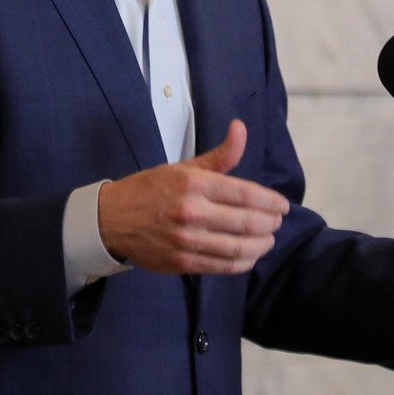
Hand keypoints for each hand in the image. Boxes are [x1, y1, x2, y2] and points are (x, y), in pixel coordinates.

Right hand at [96, 119, 289, 274]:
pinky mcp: (182, 263)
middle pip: (248, 223)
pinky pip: (223, 266)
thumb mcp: (184, 166)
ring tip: (268, 240)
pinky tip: (249, 255)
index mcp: (195, 184)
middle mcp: (192, 212)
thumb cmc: (151, 190)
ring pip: (239, 248)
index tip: (282, 206)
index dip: (272, 202)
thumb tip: (241, 127)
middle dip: (271, 224)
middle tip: (277, 223)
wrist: (111, 219)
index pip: (247, 194)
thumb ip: (220, 155)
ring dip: (261, 245)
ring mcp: (187, 240)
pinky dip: (243, 262)